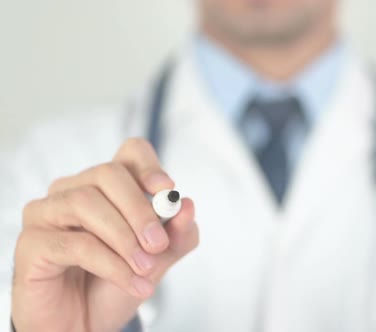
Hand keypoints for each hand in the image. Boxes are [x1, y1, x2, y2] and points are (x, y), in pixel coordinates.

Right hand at [11, 138, 198, 331]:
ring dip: (124, 239)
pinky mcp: (32, 243)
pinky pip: (75, 243)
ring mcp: (47, 213)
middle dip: (140, 209)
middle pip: (108, 174)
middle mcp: (73, 191)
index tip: (167, 190)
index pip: (129, 153)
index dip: (149, 165)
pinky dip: (111, 264)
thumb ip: (177, 234)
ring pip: (87, 203)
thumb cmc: (115, 285)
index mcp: (107, 187)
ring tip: (146, 269)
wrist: (84, 325)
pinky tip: (132, 282)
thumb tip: (187, 205)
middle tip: (158, 244)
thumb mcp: (158, 259)